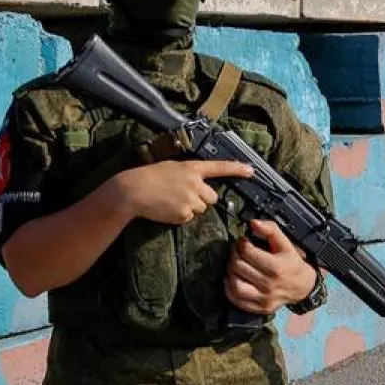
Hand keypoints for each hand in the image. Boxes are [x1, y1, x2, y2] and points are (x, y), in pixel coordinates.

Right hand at [112, 160, 252, 224]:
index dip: (236, 169)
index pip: (219, 167)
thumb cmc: (150, 177)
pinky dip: (180, 216)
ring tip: (171, 201)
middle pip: (212, 197)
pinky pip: (189, 218)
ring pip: (201, 209)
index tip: (251, 171)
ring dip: (190, 208)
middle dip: (202, 199)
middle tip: (183, 195)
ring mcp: (191, 199)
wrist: (134, 190)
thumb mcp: (172, 168)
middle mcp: (195, 183)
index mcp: (191, 167)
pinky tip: (167, 208)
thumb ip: (189, 174)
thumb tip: (200, 186)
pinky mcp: (184, 213)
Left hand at [225, 219, 317, 314]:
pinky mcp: (260, 308)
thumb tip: (252, 223)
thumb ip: (270, 230)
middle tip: (237, 251)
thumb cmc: (292, 263)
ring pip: (235, 284)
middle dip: (234, 255)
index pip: (247, 252)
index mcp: (276, 267)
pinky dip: (229, 288)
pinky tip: (233, 278)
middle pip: (239, 267)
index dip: (241, 243)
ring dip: (230, 272)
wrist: (304, 287)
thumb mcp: (286, 244)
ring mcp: (264, 299)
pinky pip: (237, 300)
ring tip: (234, 265)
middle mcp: (269, 285)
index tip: (243, 241)